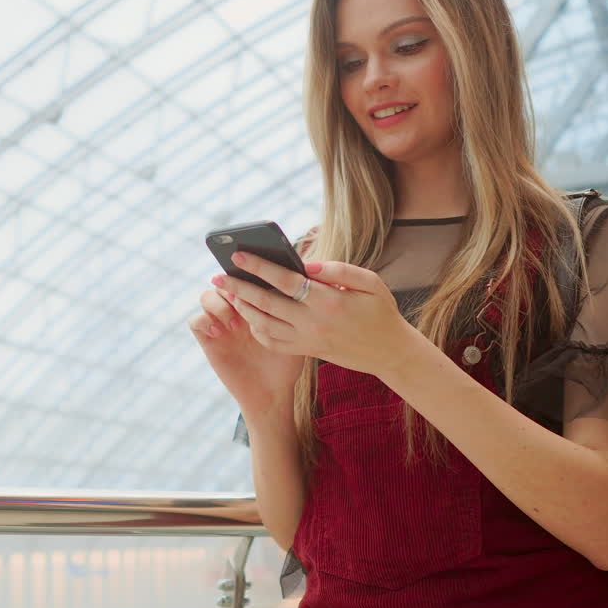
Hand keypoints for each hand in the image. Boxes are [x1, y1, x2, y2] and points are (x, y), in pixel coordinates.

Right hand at [188, 286, 305, 418]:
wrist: (272, 393)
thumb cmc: (286, 363)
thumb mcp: (293, 332)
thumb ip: (290, 306)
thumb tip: (301, 274)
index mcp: (255, 303)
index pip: (243, 275)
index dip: (245, 271)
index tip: (255, 279)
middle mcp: (235, 309)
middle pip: (223, 281)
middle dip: (230, 284)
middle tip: (241, 297)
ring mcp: (220, 324)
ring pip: (206, 296)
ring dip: (218, 304)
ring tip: (235, 323)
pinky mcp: (208, 340)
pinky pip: (195, 320)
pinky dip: (204, 321)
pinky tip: (221, 333)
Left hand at [212, 251, 419, 375]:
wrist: (389, 352)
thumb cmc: (380, 311)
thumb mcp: (369, 283)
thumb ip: (337, 270)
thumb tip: (304, 264)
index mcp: (328, 301)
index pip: (285, 280)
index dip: (259, 266)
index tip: (238, 255)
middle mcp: (313, 322)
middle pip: (266, 302)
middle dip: (239, 287)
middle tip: (217, 276)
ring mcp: (307, 340)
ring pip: (264, 324)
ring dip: (243, 308)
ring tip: (230, 293)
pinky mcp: (306, 351)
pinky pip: (273, 342)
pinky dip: (257, 328)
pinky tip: (251, 315)